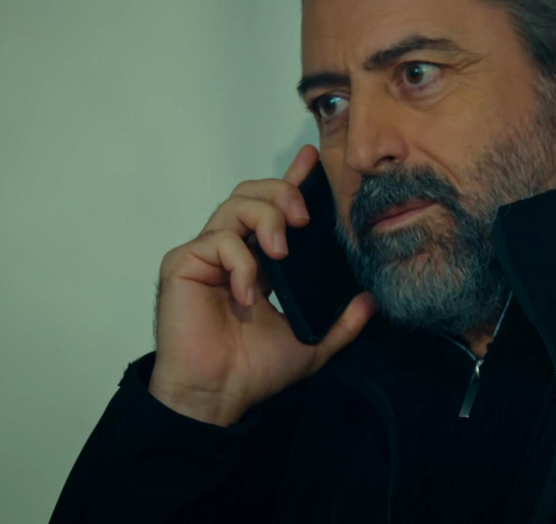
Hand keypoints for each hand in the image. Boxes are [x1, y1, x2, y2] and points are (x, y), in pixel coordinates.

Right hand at [147, 144, 376, 425]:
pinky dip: (241, 261)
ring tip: (281, 252)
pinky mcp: (183, 264)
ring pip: (234, 205)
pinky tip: (250, 294)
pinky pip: (216, 241)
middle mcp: (231, 250)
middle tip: (303, 217)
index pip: (274, 209)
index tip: (312, 160)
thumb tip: (372, 301)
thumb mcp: (312, 343)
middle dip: (282, 194)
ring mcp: (206, 256)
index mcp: (259, 260)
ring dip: (265, 219)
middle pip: (252, 193)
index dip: (292, 181)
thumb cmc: (254, 370)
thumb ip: (342, 323)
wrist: (218, 397)